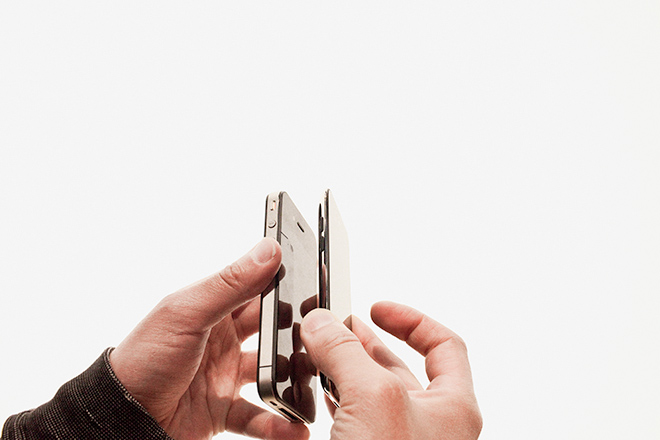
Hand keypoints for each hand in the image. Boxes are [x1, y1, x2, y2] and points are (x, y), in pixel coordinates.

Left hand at [110, 238, 308, 439]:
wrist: (120, 419)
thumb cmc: (143, 359)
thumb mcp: (186, 313)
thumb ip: (230, 284)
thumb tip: (269, 250)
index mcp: (213, 309)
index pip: (258, 290)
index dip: (286, 286)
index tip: (316, 284)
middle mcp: (223, 340)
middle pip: (272, 332)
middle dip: (297, 335)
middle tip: (323, 339)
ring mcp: (225, 375)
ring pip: (272, 374)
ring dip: (293, 380)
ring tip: (315, 383)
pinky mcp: (224, 409)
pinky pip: (260, 416)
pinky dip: (279, 423)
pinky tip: (295, 427)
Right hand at [300, 302, 481, 439]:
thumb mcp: (375, 401)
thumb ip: (348, 354)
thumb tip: (324, 323)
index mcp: (452, 407)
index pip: (444, 346)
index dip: (412, 320)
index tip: (378, 308)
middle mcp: (426, 425)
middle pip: (400, 367)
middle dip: (367, 342)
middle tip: (338, 326)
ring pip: (371, 393)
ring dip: (345, 368)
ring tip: (319, 350)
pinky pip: (352, 418)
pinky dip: (332, 397)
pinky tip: (314, 392)